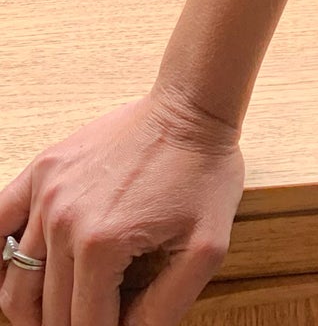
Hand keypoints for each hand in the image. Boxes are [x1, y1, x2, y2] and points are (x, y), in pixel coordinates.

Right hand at [0, 91, 243, 325]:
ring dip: (36, 311)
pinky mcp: (42, 170)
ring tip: (60, 316)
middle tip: (99, 320)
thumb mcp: (205, 249)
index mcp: (102, 246)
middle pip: (50, 311)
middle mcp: (63, 222)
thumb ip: (164, 308)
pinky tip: (19, 277)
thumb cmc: (203, 173)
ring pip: (18, 283)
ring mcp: (47, 194)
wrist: (191, 106)